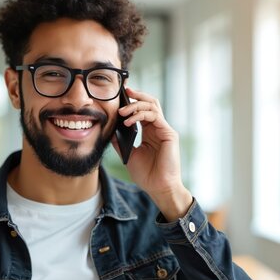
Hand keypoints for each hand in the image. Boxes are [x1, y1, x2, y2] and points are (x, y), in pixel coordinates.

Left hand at [112, 87, 192, 220]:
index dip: (133, 101)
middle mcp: (158, 128)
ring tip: (122, 112)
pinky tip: (129, 121)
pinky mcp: (169, 134)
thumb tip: (110, 129)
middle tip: (124, 93)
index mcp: (150, 132)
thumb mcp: (129, 154)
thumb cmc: (146, 174)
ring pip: (152, 106)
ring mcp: (164, 130)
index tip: (120, 96)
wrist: (158, 187)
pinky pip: (154, 116)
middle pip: (150, 103)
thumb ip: (121, 141)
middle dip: (137, 95)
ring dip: (136, 106)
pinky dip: (140, 115)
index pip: (142, 110)